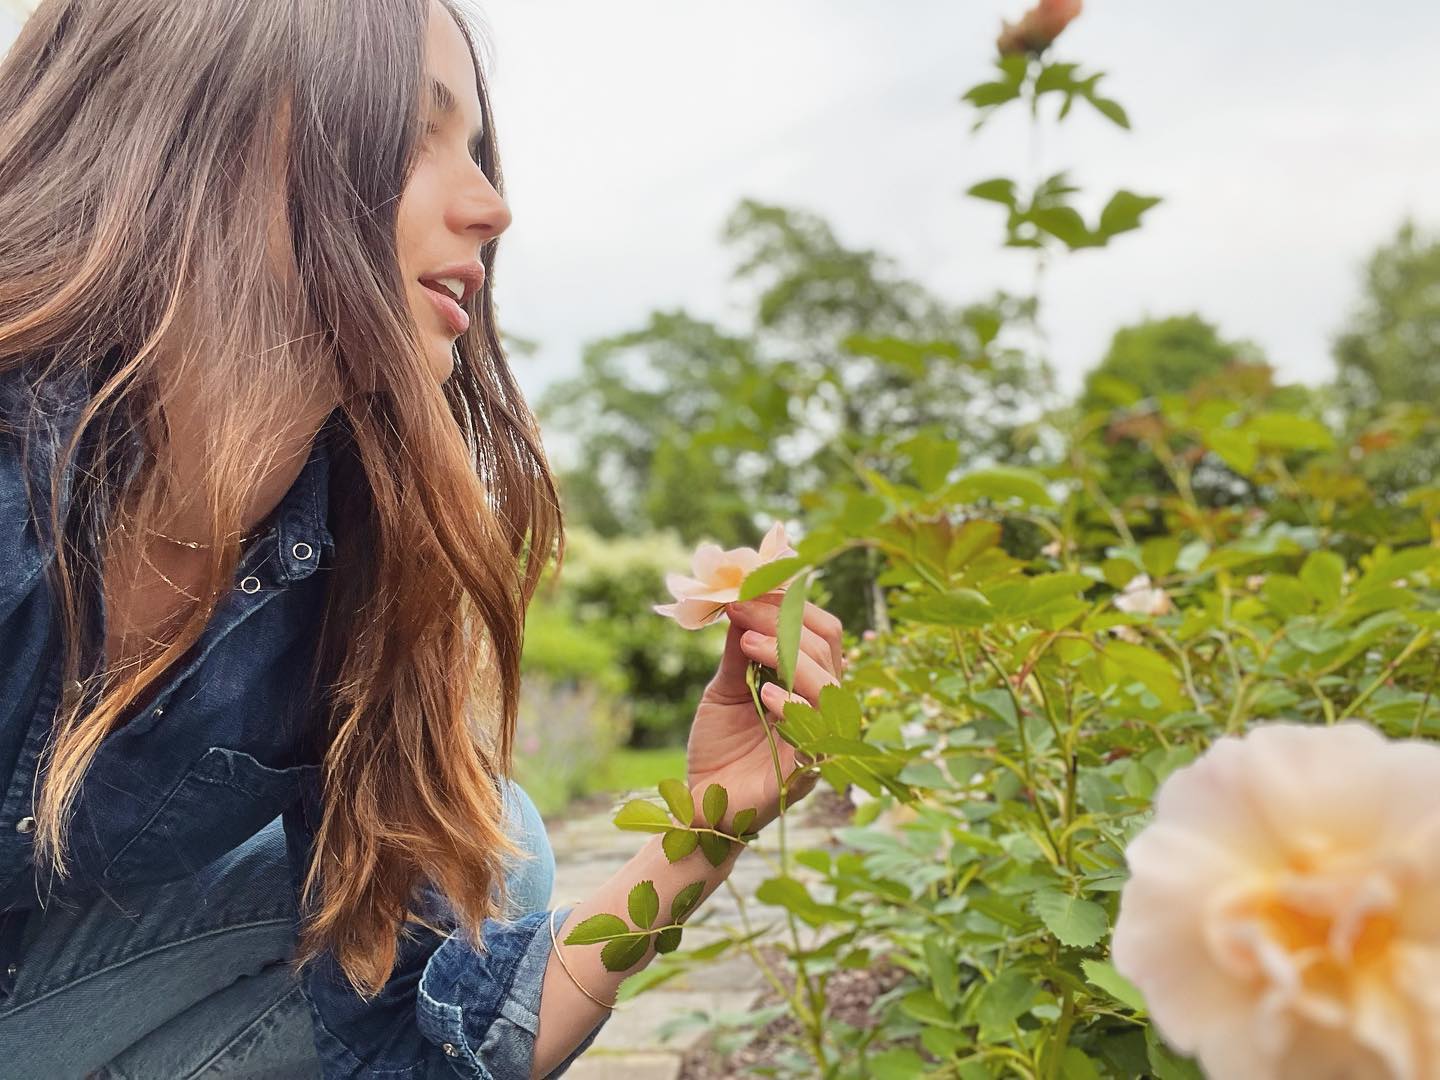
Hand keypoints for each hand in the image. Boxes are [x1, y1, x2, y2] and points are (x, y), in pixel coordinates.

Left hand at [685, 592, 845, 835]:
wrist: (701, 805)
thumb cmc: (719, 747)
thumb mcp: (725, 688)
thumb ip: (738, 650)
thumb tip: (742, 601)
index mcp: (808, 682)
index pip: (820, 630)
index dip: (789, 603)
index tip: (747, 587)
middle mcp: (823, 706)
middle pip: (829, 645)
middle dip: (784, 619)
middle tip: (741, 609)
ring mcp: (820, 737)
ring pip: (827, 682)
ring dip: (786, 654)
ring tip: (747, 645)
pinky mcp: (806, 772)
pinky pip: (814, 733)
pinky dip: (792, 706)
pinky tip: (764, 694)